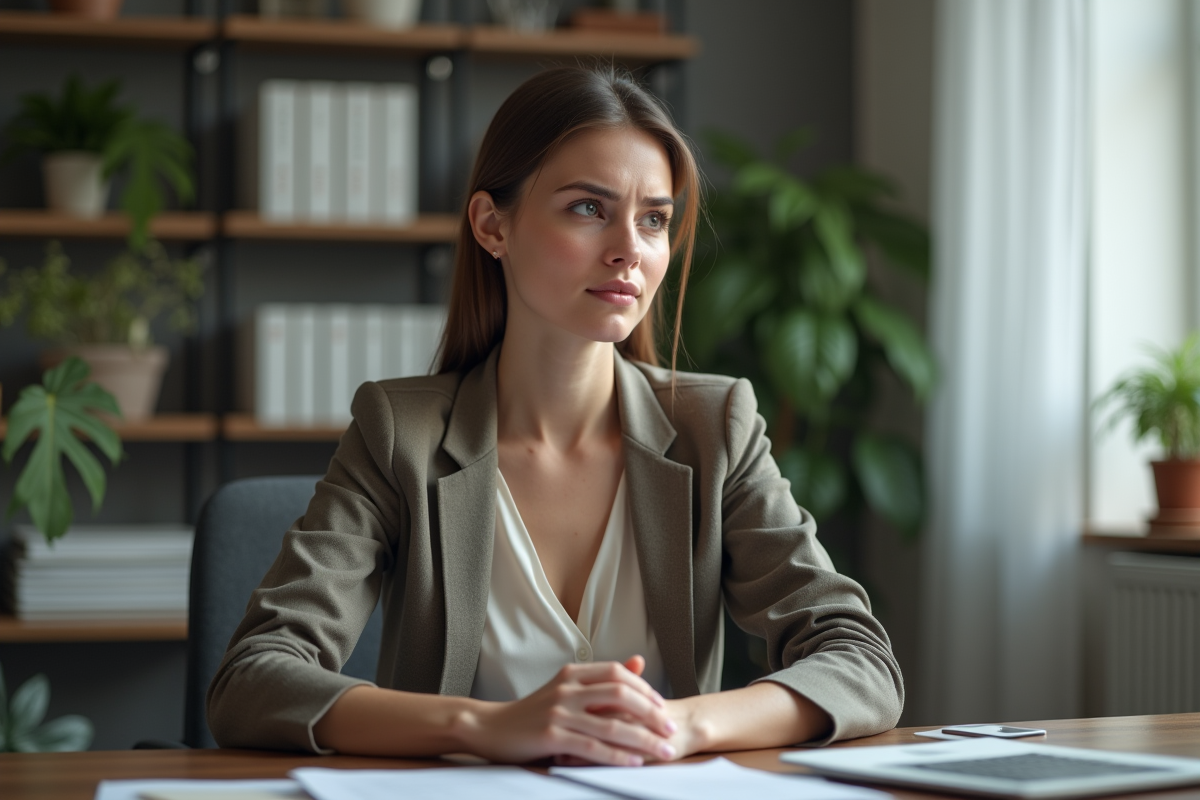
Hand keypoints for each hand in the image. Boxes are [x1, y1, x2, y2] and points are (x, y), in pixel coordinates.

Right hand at [454, 657, 677, 765]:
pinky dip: (617, 756)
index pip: (617, 673)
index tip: (663, 706)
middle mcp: (567, 688)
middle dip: (651, 713)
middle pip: (621, 694)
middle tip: (671, 729)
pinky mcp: (552, 736)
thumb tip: (638, 662)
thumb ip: (601, 679)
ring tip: (664, 751)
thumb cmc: (533, 712)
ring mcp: (559, 712)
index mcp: (572, 673)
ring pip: (611, 724)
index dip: (645, 688)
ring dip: (643, 740)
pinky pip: (593, 747)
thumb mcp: (566, 688)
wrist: (490, 728)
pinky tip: (634, 762)